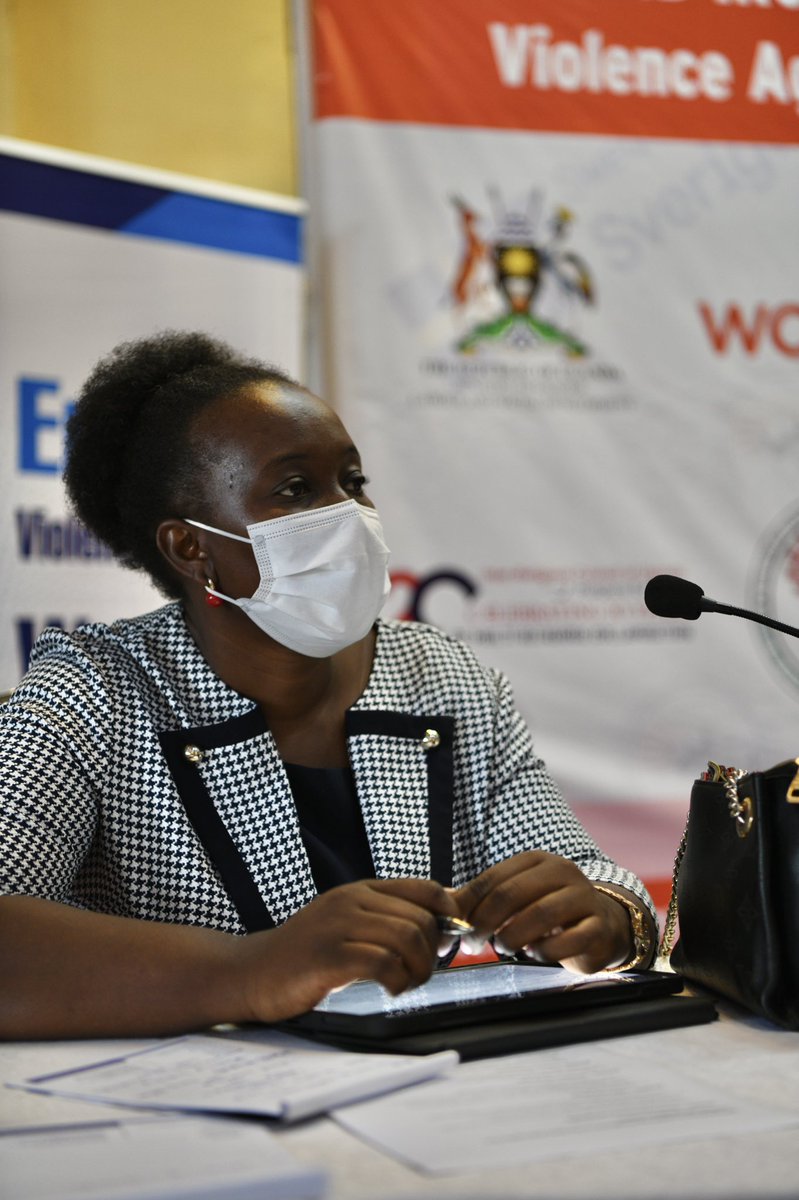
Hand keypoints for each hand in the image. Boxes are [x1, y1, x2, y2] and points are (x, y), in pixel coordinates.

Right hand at [235, 878, 460, 1023]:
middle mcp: (351, 901)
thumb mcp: (347, 924)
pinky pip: (382, 963)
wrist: (252, 972)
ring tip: (406, 984)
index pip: (422, 888)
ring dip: (418, 969)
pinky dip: (397, 981)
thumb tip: (442, 925)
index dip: (449, 912)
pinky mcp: (328, 956)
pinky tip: (390, 989)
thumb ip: (386, 919)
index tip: (451, 937)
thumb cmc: (306, 955)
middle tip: (421, 973)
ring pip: (406, 938)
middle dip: (432, 951)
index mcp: (360, 890)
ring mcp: (338, 926)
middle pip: (419, 918)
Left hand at [453, 851, 633, 973]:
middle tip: (473, 944)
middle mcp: (563, 872)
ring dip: (512, 938)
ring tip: (503, 948)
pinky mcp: (599, 928)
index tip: (456, 928)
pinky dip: (543, 952)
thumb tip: (442, 906)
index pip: (493, 879)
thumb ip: (482, 901)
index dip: (469, 905)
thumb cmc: (549, 911)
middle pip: (512, 895)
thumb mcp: (517, 899)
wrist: (603, 924)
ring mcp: (584, 898)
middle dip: (485, 923)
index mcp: (537, 861)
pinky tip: (536, 954)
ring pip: (539, 915)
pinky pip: (567, 942)